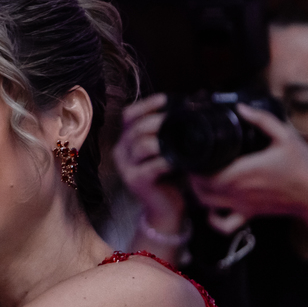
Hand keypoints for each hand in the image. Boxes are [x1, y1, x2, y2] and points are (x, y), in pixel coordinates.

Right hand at [114, 94, 185, 231]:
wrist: (165, 207)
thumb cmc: (168, 175)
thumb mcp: (164, 150)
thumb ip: (166, 132)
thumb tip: (185, 108)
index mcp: (126, 140)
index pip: (128, 115)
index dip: (146, 105)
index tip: (166, 99)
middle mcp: (121, 151)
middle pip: (136, 128)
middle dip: (159, 121)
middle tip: (181, 119)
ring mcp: (126, 167)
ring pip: (143, 145)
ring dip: (164, 141)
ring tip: (182, 141)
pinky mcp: (136, 181)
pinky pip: (152, 166)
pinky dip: (168, 161)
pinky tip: (180, 161)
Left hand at [189, 103, 307, 235]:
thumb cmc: (304, 167)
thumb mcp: (286, 136)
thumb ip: (263, 120)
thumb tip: (241, 108)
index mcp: (241, 172)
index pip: (202, 172)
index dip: (192, 164)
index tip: (194, 153)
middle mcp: (236, 191)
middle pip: (198, 187)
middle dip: (192, 175)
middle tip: (195, 162)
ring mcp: (241, 205)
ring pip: (205, 204)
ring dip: (197, 192)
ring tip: (200, 178)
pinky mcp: (249, 214)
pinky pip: (224, 225)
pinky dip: (212, 219)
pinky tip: (213, 208)